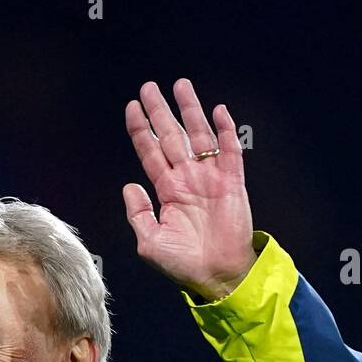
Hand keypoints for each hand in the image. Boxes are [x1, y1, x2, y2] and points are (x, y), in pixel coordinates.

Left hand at [122, 78, 255, 301]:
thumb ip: (138, 214)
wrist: (217, 275)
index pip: (150, 152)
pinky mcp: (232, 182)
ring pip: (199, 136)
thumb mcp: (150, 242)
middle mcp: (187, 178)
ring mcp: (210, 178)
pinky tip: (218, 111)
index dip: (141, 130)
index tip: (131, 107)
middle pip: (171, 136)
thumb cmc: (183, 263)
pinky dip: (225, 131)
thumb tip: (129, 186)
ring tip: (181, 86)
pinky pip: (229, 152)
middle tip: (149, 86)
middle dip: (161, 111)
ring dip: (190, 111)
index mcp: (167, 190)